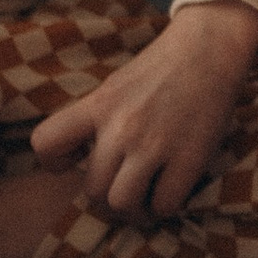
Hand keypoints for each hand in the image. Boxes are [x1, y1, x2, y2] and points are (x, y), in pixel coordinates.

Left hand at [29, 0, 257, 220]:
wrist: (210, 47)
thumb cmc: (161, 68)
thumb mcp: (115, 86)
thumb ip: (96, 120)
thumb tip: (82, 162)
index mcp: (98, 105)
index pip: (46, 144)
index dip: (55, 163)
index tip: (78, 161)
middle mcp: (121, 127)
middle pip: (92, 190)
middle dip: (106, 196)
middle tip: (123, 187)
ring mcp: (155, 144)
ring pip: (122, 204)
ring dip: (133, 209)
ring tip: (144, 197)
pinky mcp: (190, 158)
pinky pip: (165, 205)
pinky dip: (165, 206)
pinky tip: (169, 190)